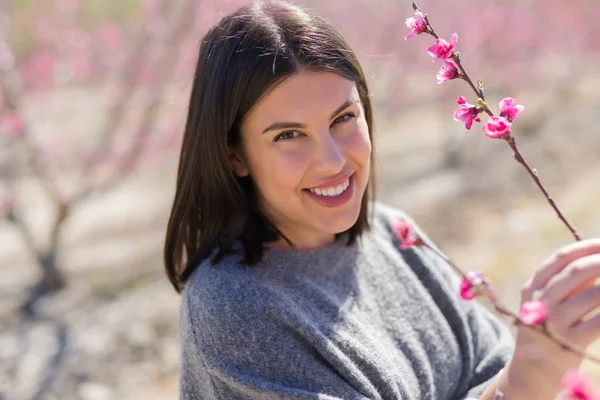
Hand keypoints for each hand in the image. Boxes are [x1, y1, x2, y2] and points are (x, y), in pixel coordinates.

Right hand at [507, 239, 599, 397]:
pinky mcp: (570, 342)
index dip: (585, 248)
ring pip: (592, 294)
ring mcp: (555, 322)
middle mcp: (540, 302)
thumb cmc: (547, 330)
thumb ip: (566, 283)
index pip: (559, 259)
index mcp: (532, 287)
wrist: (530, 372)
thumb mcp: (545, 304)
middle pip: (576, 272)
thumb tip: (597, 260)